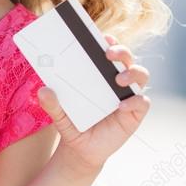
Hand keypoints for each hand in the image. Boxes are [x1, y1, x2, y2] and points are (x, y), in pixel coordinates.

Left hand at [36, 33, 151, 174]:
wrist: (81, 149)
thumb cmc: (73, 123)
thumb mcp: (59, 114)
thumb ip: (52, 104)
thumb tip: (43, 90)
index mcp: (99, 73)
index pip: (107, 50)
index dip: (108, 41)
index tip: (102, 36)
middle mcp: (116, 80)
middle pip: (126, 58)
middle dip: (121, 51)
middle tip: (108, 54)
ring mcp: (128, 95)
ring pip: (140, 75)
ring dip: (132, 73)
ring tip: (118, 79)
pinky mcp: (135, 113)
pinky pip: (142, 102)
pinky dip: (135, 101)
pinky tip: (121, 107)